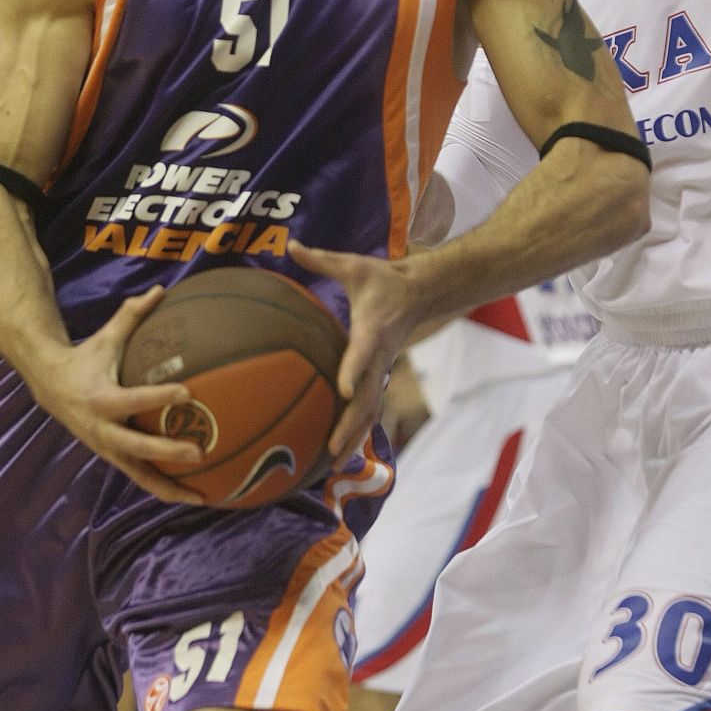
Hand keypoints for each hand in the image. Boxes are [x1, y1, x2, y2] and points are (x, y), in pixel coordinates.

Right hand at [30, 286, 204, 504]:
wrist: (50, 386)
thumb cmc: (86, 357)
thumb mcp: (106, 337)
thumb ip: (133, 315)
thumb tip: (161, 289)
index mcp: (101, 398)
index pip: (133, 399)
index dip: (159, 397)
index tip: (187, 392)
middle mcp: (102, 429)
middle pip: (136, 448)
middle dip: (167, 452)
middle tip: (200, 452)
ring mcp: (106, 449)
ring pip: (138, 475)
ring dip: (168, 487)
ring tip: (202, 496)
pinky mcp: (111, 458)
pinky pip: (139, 477)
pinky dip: (163, 488)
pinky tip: (192, 494)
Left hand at [288, 240, 417, 462]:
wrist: (420, 293)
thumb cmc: (382, 279)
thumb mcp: (353, 265)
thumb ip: (321, 259)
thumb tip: (290, 244)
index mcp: (373, 330)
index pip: (363, 353)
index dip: (354, 370)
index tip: (342, 389)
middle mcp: (379, 357)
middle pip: (367, 397)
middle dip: (351, 425)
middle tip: (331, 449)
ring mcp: (381, 371)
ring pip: (369, 412)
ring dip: (353, 438)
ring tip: (333, 467)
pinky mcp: (379, 378)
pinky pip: (369, 410)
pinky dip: (357, 433)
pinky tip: (339, 455)